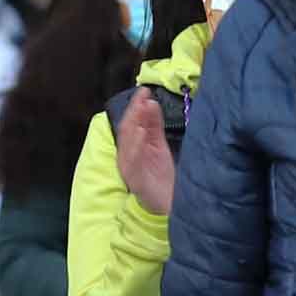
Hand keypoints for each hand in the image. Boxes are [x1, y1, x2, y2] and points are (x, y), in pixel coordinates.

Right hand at [112, 95, 176, 215]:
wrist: (168, 205)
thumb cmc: (162, 177)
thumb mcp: (159, 146)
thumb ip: (153, 125)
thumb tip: (150, 102)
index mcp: (132, 148)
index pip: (131, 123)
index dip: (136, 106)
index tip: (145, 90)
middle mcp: (127, 157)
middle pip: (127, 131)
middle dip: (134, 111)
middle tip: (142, 95)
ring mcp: (129, 169)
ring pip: (127, 144)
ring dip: (133, 124)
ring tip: (140, 108)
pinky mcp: (135, 180)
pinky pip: (133, 161)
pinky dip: (135, 145)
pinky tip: (140, 133)